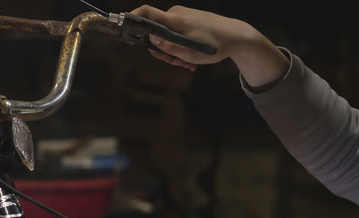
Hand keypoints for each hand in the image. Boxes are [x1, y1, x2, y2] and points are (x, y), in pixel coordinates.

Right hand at [129, 5, 288, 88]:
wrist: (236, 36)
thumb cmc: (214, 45)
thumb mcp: (190, 52)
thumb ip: (168, 46)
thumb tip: (150, 38)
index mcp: (174, 20)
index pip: (147, 13)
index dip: (132, 18)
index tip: (121, 25)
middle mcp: (175, 16)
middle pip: (155, 33)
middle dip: (162, 51)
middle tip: (177, 63)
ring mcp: (182, 18)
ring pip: (166, 38)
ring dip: (174, 53)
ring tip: (188, 63)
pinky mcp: (188, 21)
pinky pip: (176, 35)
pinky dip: (180, 48)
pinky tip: (190, 59)